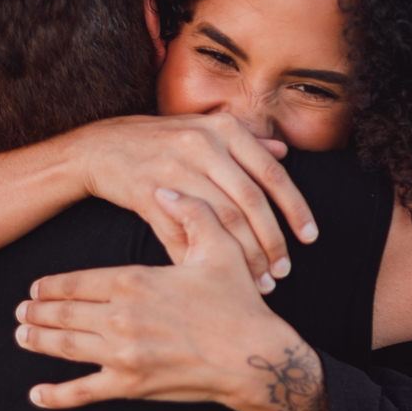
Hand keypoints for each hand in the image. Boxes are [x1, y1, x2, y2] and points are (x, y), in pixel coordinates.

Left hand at [16, 190, 339, 410]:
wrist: (255, 357)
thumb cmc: (238, 301)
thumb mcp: (219, 247)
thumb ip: (190, 213)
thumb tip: (163, 189)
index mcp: (135, 281)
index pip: (77, 282)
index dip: (52, 286)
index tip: (35, 288)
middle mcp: (121, 318)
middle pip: (64, 314)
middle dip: (37, 314)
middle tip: (19, 312)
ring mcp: (123, 354)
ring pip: (66, 348)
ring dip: (38, 342)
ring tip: (21, 337)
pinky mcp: (131, 385)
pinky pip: (84, 392)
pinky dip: (56, 395)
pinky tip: (36, 394)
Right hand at [70, 112, 317, 292]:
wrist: (101, 147)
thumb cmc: (161, 141)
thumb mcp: (204, 129)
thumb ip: (246, 140)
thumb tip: (283, 153)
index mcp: (224, 128)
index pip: (271, 175)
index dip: (295, 209)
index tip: (310, 238)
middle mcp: (202, 144)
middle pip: (249, 203)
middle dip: (271, 242)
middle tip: (282, 271)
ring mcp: (174, 168)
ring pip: (221, 221)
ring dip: (243, 256)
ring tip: (258, 281)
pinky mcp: (148, 192)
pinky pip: (182, 232)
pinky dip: (201, 257)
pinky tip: (216, 276)